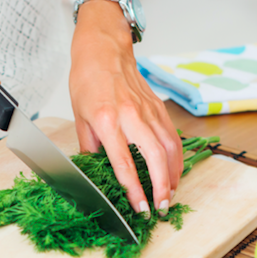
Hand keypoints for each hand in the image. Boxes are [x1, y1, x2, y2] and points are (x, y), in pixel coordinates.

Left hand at [70, 1, 182, 215]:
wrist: (104, 49)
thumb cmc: (88, 81)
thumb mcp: (80, 117)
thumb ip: (90, 147)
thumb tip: (96, 172)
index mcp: (107, 121)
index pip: (124, 163)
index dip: (134, 189)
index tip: (140, 208)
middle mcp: (131, 116)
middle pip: (154, 158)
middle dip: (160, 187)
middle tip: (162, 207)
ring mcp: (148, 111)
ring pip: (169, 148)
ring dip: (172, 175)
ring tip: (170, 195)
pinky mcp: (158, 107)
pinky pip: (172, 136)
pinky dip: (177, 157)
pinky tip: (174, 172)